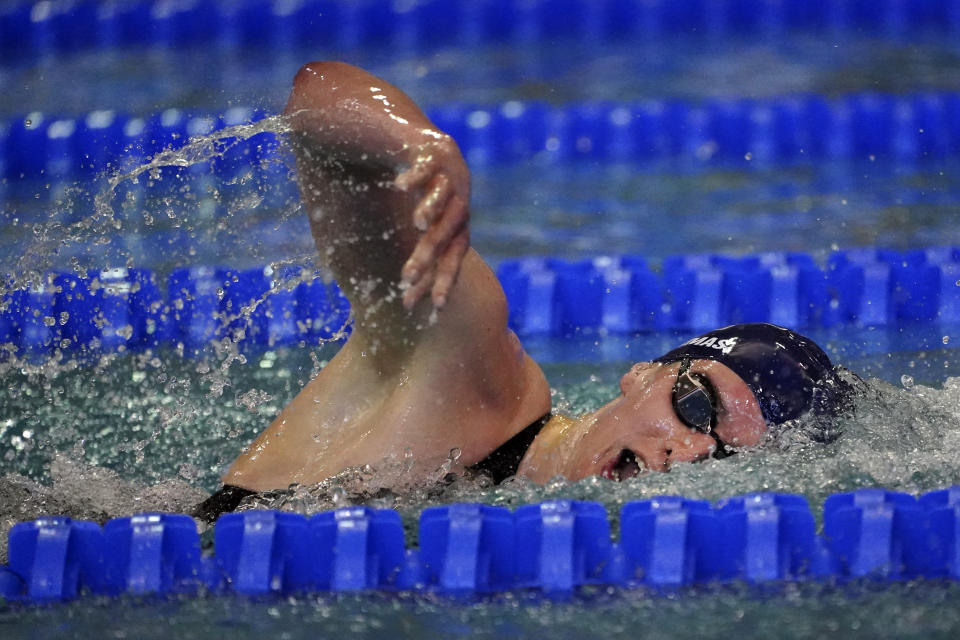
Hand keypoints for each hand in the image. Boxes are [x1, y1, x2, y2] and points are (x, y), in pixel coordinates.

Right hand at [395, 134, 469, 309]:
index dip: (446, 279)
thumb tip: (407, 305)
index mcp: (458, 224)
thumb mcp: (423, 229)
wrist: (423, 143)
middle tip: (406, 275)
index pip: (454, 256)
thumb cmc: (421, 195)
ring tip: (418, 225)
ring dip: (433, 209)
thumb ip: (420, 260)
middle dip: (429, 253)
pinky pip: (426, 165)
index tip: (436, 306)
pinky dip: (416, 175)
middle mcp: (459, 202)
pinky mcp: (434, 151)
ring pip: (445, 197)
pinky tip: (399, 186)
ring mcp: (450, 176)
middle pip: (448, 231)